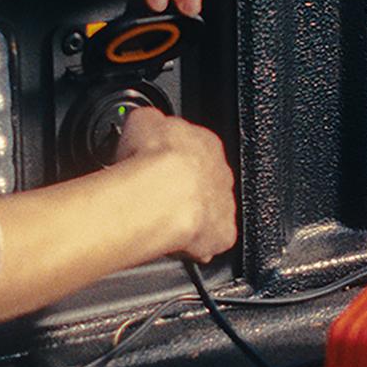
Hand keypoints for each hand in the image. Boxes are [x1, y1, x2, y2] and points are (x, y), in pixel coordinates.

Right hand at [114, 107, 237, 261]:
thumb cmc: (153, 158)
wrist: (160, 196)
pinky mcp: (222, 235)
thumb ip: (149, 120)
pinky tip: (173, 244)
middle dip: (183, 189)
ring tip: (161, 222)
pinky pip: (209, 242)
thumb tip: (144, 121)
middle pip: (204, 181)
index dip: (173, 158)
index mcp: (207, 142)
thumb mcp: (142, 120)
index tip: (155, 165)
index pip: (195, 148)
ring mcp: (224, 205)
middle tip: (156, 196)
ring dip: (189, 216)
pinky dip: (194, 246)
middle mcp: (221, 173)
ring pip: (208, 212)